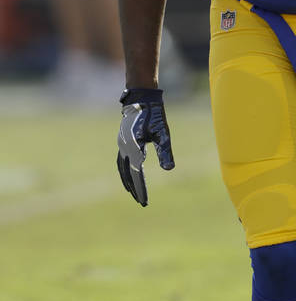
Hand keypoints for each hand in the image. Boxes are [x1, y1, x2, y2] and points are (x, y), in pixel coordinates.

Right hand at [117, 88, 173, 205]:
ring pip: (121, 168)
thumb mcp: (163, 133)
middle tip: (141, 201)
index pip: (136, 174)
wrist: (141, 98)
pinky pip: (121, 160)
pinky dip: (124, 170)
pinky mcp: (123, 140)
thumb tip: (169, 169)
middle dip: (134, 188)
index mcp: (133, 148)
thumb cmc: (154, 115)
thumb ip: (165, 152)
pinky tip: (130, 173)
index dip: (141, 188)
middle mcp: (124, 147)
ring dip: (127, 180)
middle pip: (126, 174)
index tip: (144, 202)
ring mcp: (121, 144)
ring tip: (133, 192)